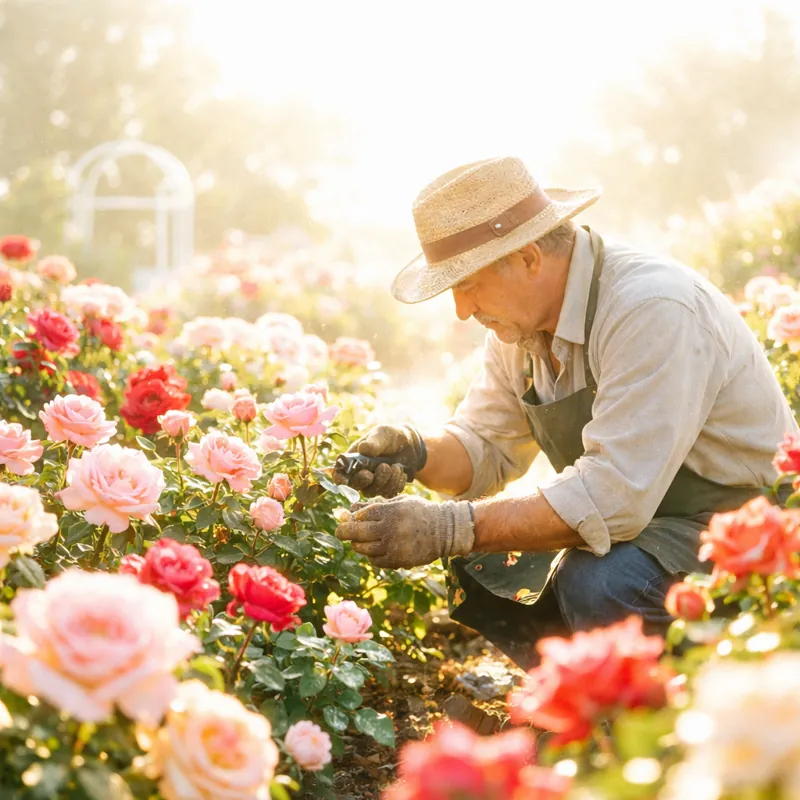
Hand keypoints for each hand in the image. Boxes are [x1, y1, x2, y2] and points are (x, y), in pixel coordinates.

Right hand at [332, 424, 425, 497]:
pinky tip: (401, 472)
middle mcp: (360, 474)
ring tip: (396, 466)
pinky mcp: (386, 489)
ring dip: (387, 480)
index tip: (348, 479)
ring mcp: (373, 484)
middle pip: (355, 486)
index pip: (340, 473)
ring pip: (373, 492)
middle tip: (383, 467)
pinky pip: (388, 494)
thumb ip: (373, 442)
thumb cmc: (391, 437)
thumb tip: (363, 449)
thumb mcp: (382, 434)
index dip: (340, 479)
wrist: (410, 445)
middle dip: (367, 480)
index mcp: (353, 460)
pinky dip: (396, 484)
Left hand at [335, 495, 473, 568]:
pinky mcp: (398, 561)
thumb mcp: (400, 501)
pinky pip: (375, 560)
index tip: (349, 516)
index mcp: (391, 511)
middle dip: (344, 531)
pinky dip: (370, 555)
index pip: (361, 514)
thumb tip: (353, 509)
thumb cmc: (420, 512)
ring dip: (357, 544)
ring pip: (363, 548)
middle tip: (340, 531)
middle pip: (357, 532)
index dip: (352, 516)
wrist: (444, 531)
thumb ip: (378, 505)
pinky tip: (373, 549)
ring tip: (358, 541)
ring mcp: (393, 547)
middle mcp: (390, 529)